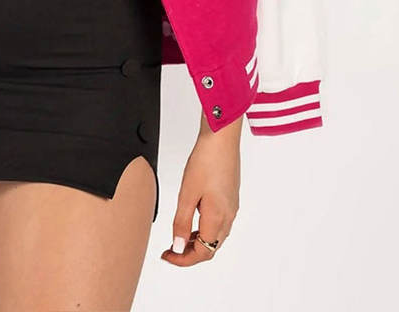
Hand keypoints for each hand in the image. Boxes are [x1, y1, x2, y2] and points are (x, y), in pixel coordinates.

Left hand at [161, 115, 240, 265]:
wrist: (221, 138)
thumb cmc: (206, 160)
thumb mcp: (187, 193)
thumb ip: (182, 222)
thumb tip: (177, 246)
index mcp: (218, 218)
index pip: (203, 253)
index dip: (183, 260)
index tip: (167, 256)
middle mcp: (228, 216)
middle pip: (210, 247)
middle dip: (189, 253)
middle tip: (169, 250)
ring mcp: (231, 207)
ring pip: (215, 236)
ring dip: (196, 241)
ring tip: (177, 236)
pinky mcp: (230, 198)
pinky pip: (218, 222)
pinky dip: (203, 228)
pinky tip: (191, 220)